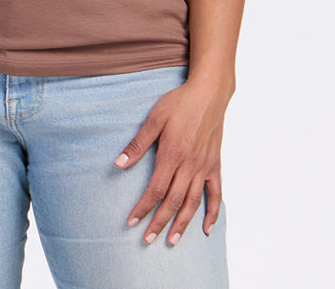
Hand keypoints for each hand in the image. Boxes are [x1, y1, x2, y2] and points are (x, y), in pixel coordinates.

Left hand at [113, 79, 227, 245]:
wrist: (209, 93)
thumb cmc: (179, 103)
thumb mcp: (154, 118)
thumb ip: (138, 143)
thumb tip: (119, 164)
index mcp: (172, 154)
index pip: (155, 190)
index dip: (143, 208)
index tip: (131, 221)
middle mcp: (190, 165)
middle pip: (173, 201)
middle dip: (159, 222)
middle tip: (147, 240)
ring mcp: (204, 167)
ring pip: (193, 203)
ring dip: (182, 224)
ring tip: (171, 240)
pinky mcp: (215, 165)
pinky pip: (215, 194)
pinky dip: (212, 213)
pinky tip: (205, 228)